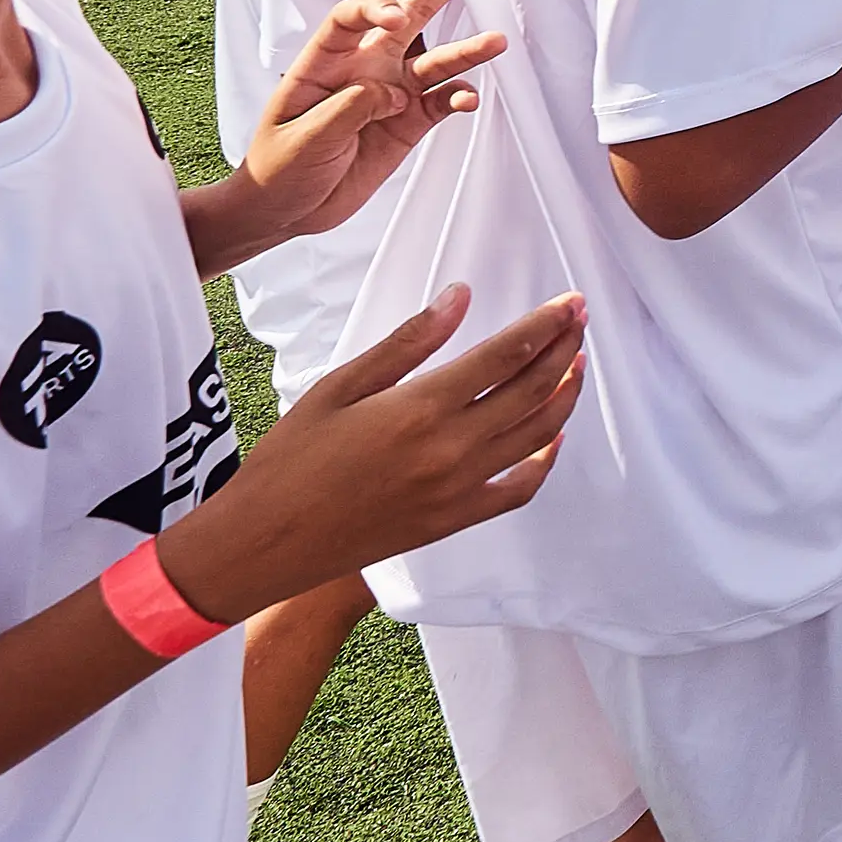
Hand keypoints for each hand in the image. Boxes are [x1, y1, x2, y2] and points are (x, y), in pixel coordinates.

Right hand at [158, 285, 583, 623]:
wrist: (261, 545)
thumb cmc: (289, 460)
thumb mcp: (337, 387)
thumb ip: (407, 342)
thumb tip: (459, 296)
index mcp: (420, 408)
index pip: (506, 355)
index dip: (546, 325)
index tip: (572, 301)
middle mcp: (450, 449)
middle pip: (533, 390)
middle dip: (565, 349)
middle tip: (580, 320)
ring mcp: (458, 490)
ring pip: (538, 436)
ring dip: (565, 396)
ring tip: (576, 365)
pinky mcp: (453, 522)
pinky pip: (518, 490)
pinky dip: (545, 460)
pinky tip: (552, 437)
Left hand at [233, 0, 506, 247]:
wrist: (288, 209)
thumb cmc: (278, 168)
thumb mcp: (302, 139)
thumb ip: (346, 110)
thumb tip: (389, 92)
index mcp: (325, 64)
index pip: (350, 20)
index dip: (374, 9)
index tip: (397, 16)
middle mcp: (363, 71)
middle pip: (402, 24)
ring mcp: (390, 96)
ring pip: (434, 63)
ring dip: (465, 52)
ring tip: (496, 41)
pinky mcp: (409, 123)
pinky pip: (442, 103)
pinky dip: (459, 99)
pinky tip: (468, 100)